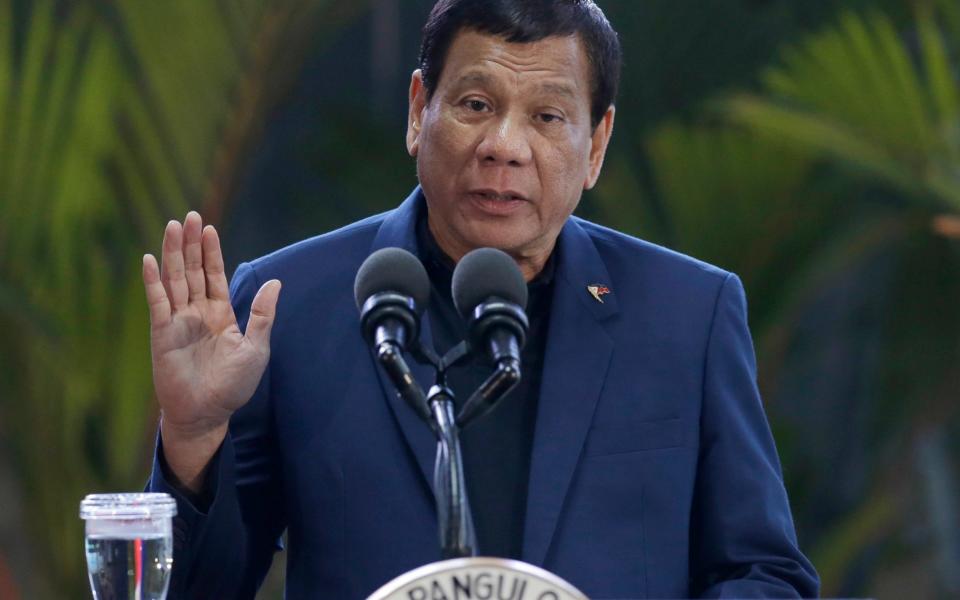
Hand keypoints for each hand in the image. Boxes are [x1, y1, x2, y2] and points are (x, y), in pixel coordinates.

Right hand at [142, 212, 279, 489]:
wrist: (208, 414)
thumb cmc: (233, 386)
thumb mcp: (256, 347)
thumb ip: (263, 314)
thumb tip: (276, 282)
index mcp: (220, 315)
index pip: (214, 276)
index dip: (211, 253)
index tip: (209, 228)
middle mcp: (197, 314)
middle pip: (192, 271)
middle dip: (191, 244)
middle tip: (190, 216)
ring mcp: (178, 321)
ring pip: (175, 280)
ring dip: (172, 254)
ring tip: (173, 227)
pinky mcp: (162, 332)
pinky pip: (157, 302)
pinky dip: (153, 281)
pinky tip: (149, 259)